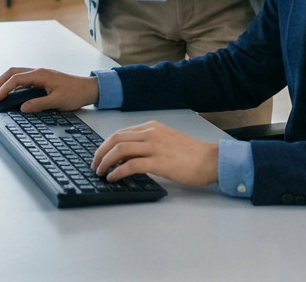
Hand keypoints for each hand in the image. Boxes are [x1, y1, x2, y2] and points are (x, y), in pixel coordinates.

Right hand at [0, 67, 98, 112]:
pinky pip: (23, 80)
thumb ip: (38, 104)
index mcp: (40, 75)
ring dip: (6, 83)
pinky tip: (11, 94)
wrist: (88, 89)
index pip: (16, 79)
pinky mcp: (42, 80)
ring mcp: (40, 75)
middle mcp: (38, 72)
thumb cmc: (75, 93)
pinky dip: (14, 85)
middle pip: (13, 73)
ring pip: (17, 75)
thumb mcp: (57, 101)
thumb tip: (22, 108)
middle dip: (0, 83)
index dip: (4, 89)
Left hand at [92, 121, 218, 187]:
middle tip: (95, 165)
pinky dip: (118, 172)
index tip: (99, 155)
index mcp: (152, 127)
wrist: (211, 160)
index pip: (121, 133)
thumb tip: (129, 155)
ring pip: (120, 150)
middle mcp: (151, 133)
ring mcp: (155, 147)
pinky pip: (131, 165)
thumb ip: (149, 143)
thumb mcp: (167, 140)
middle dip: (100, 153)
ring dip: (106, 162)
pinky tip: (113, 178)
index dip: (106, 145)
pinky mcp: (159, 162)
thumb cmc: (192, 154)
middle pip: (116, 139)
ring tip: (100, 172)